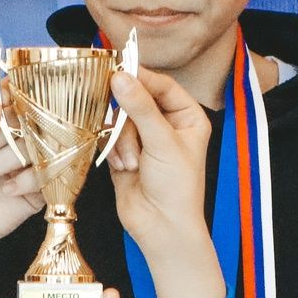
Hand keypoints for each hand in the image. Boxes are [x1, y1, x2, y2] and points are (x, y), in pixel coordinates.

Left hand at [0, 90, 42, 257]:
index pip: (13, 95)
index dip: (4, 102)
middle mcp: (16, 136)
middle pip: (25, 120)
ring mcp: (29, 162)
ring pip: (37, 146)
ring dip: (4, 160)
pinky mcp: (38, 189)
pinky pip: (49, 175)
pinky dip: (27, 180)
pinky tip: (5, 190)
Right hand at [107, 68, 223, 297]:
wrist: (162, 227)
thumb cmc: (176, 186)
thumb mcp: (162, 142)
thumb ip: (140, 107)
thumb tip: (120, 77)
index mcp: (187, 117)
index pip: (162, 85)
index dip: (141, 76)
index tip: (117, 70)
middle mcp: (166, 125)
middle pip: (136, 99)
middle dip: (127, 116)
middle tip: (116, 118)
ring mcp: (144, 139)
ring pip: (119, 118)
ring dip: (122, 140)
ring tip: (132, 162)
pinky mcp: (124, 152)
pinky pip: (110, 136)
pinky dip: (113, 150)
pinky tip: (124, 167)